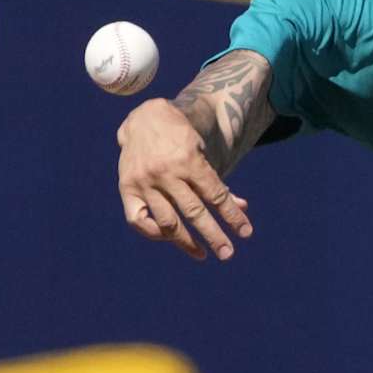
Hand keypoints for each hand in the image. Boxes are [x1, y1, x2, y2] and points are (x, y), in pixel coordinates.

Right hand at [117, 97, 253, 260]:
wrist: (145, 119)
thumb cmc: (180, 138)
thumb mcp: (202, 153)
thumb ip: (217, 182)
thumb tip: (242, 207)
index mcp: (189, 160)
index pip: (215, 195)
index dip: (232, 215)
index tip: (246, 232)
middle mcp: (166, 173)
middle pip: (194, 212)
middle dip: (213, 235)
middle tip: (228, 254)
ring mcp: (144, 182)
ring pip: (167, 222)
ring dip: (186, 242)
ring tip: (201, 253)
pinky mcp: (126, 188)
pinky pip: (139, 221)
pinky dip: (154, 233)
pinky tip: (169, 237)